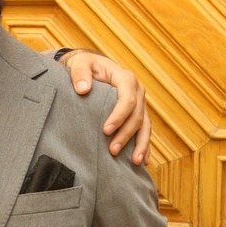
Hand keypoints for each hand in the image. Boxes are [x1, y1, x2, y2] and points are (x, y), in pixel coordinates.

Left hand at [60, 49, 150, 165]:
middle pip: (137, 116)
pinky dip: (144, 145)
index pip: (128, 99)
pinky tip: (142, 161)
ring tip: (134, 162)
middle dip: (126, 135)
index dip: (119, 116)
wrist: (92, 66)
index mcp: (126, 79)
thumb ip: (80, 74)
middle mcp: (137, 91)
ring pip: (145, 126)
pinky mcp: (137, 113)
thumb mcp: (80, 64)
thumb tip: (83, 89)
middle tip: (112, 150)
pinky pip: (144, 130)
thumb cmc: (85, 65)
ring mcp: (140, 103)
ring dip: (140, 145)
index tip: (106, 130)